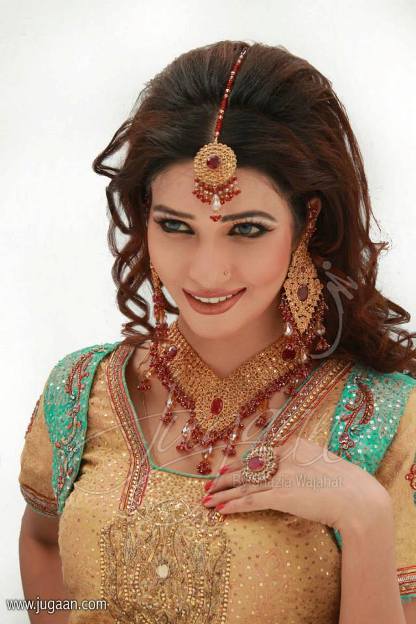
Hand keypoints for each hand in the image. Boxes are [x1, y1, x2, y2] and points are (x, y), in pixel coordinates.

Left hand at [202, 436, 389, 530]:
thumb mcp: (323, 464)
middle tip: (210, 483)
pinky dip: (233, 504)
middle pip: (248, 467)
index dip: (241, 463)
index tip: (226, 467)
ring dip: (223, 492)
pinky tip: (221, 508)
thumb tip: (293, 471)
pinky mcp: (281, 496)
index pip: (260, 454)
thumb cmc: (347, 484)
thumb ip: (303, 463)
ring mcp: (282, 476)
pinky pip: (250, 500)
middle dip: (226, 477)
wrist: (358, 500)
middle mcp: (284, 457)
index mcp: (294, 446)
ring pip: (245, 484)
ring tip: (207, 498)